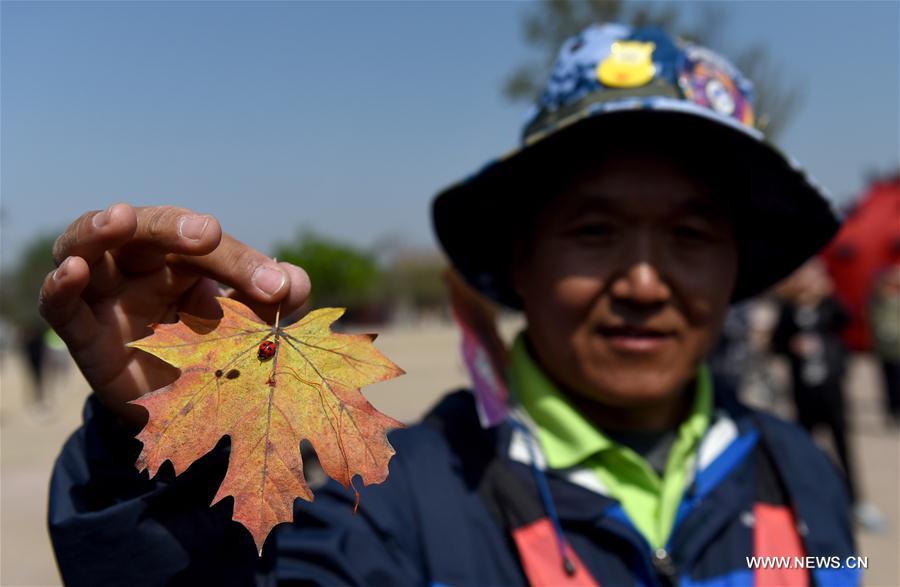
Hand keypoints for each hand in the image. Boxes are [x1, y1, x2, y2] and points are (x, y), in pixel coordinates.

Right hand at [39, 204, 310, 426]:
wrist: (180, 415)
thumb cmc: (214, 355)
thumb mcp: (249, 331)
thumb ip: (273, 305)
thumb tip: (297, 283)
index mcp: (186, 259)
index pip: (209, 248)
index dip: (243, 263)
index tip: (279, 287)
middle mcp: (142, 266)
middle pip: (150, 230)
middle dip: (175, 228)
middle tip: (207, 233)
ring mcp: (106, 295)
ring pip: (90, 245)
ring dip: (101, 229)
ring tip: (119, 219)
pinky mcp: (83, 333)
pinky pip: (60, 306)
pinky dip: (60, 287)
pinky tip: (73, 272)